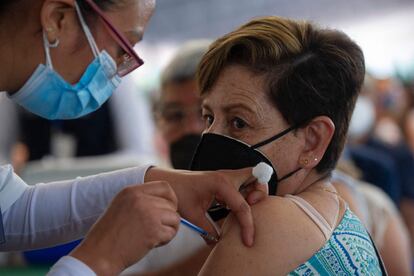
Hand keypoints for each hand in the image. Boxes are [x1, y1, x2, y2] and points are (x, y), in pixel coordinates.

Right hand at [70, 181, 179, 274]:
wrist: (99, 254)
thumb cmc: (109, 234)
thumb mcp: (122, 206)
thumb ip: (141, 199)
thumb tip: (167, 201)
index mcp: (132, 191)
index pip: (164, 186)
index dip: (171, 199)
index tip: (167, 210)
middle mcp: (141, 199)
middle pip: (171, 204)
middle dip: (168, 218)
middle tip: (154, 229)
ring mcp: (148, 214)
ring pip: (175, 218)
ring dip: (168, 229)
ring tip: (152, 236)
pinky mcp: (153, 230)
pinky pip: (171, 233)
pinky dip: (164, 240)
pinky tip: (150, 243)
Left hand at [145, 167, 267, 246]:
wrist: (167, 182)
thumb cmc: (178, 193)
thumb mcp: (192, 215)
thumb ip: (208, 230)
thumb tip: (219, 243)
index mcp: (220, 183)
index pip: (243, 205)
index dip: (248, 226)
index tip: (248, 240)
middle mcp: (227, 176)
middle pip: (257, 177)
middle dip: (261, 192)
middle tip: (253, 207)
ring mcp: (226, 177)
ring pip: (252, 179)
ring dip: (255, 192)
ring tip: (247, 208)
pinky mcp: (224, 181)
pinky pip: (243, 184)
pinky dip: (246, 194)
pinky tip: (235, 209)